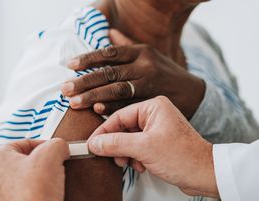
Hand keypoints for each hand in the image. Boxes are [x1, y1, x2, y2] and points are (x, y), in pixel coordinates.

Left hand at [0, 138, 69, 200]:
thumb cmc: (35, 191)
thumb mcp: (52, 153)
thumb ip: (57, 143)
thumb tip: (60, 147)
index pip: (24, 143)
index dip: (45, 145)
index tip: (56, 152)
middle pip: (22, 162)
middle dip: (40, 164)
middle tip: (54, 167)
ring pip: (22, 181)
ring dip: (37, 181)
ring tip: (50, 185)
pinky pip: (22, 199)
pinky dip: (33, 197)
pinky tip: (44, 198)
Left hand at [62, 29, 204, 118]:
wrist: (193, 94)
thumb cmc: (165, 73)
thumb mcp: (150, 55)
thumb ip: (127, 45)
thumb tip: (108, 32)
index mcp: (142, 52)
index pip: (110, 53)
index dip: (88, 59)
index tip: (69, 65)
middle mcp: (145, 67)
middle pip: (109, 73)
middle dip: (85, 81)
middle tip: (65, 89)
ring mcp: (149, 85)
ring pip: (117, 90)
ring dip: (93, 96)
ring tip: (74, 103)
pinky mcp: (152, 103)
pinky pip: (129, 106)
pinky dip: (112, 109)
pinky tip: (97, 111)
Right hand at [88, 96, 217, 197]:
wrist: (205, 175)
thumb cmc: (183, 157)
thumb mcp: (143, 149)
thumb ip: (115, 143)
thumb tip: (94, 143)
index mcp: (153, 107)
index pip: (119, 116)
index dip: (104, 132)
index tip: (92, 144)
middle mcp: (155, 114)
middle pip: (123, 128)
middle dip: (117, 146)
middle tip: (114, 158)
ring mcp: (157, 128)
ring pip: (129, 139)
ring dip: (126, 154)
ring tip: (132, 164)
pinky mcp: (159, 142)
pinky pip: (138, 147)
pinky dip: (135, 157)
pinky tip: (141, 166)